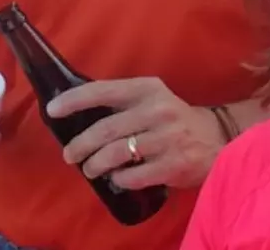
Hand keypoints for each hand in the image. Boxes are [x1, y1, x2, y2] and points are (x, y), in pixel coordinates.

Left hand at [46, 77, 225, 190]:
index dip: (75, 100)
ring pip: (117, 154)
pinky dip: (120, 180)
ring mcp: (168, 137)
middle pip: (106, 129)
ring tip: (90, 169)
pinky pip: (135, 176)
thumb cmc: (172, 117)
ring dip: (96, 165)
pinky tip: (117, 180)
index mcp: (147, 89)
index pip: (103, 90)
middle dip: (81, 144)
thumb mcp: (151, 100)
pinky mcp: (175, 164)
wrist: (217, 138)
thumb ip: (121, 105)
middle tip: (69, 155)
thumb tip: (77, 117)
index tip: (52, 110)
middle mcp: (157, 110)